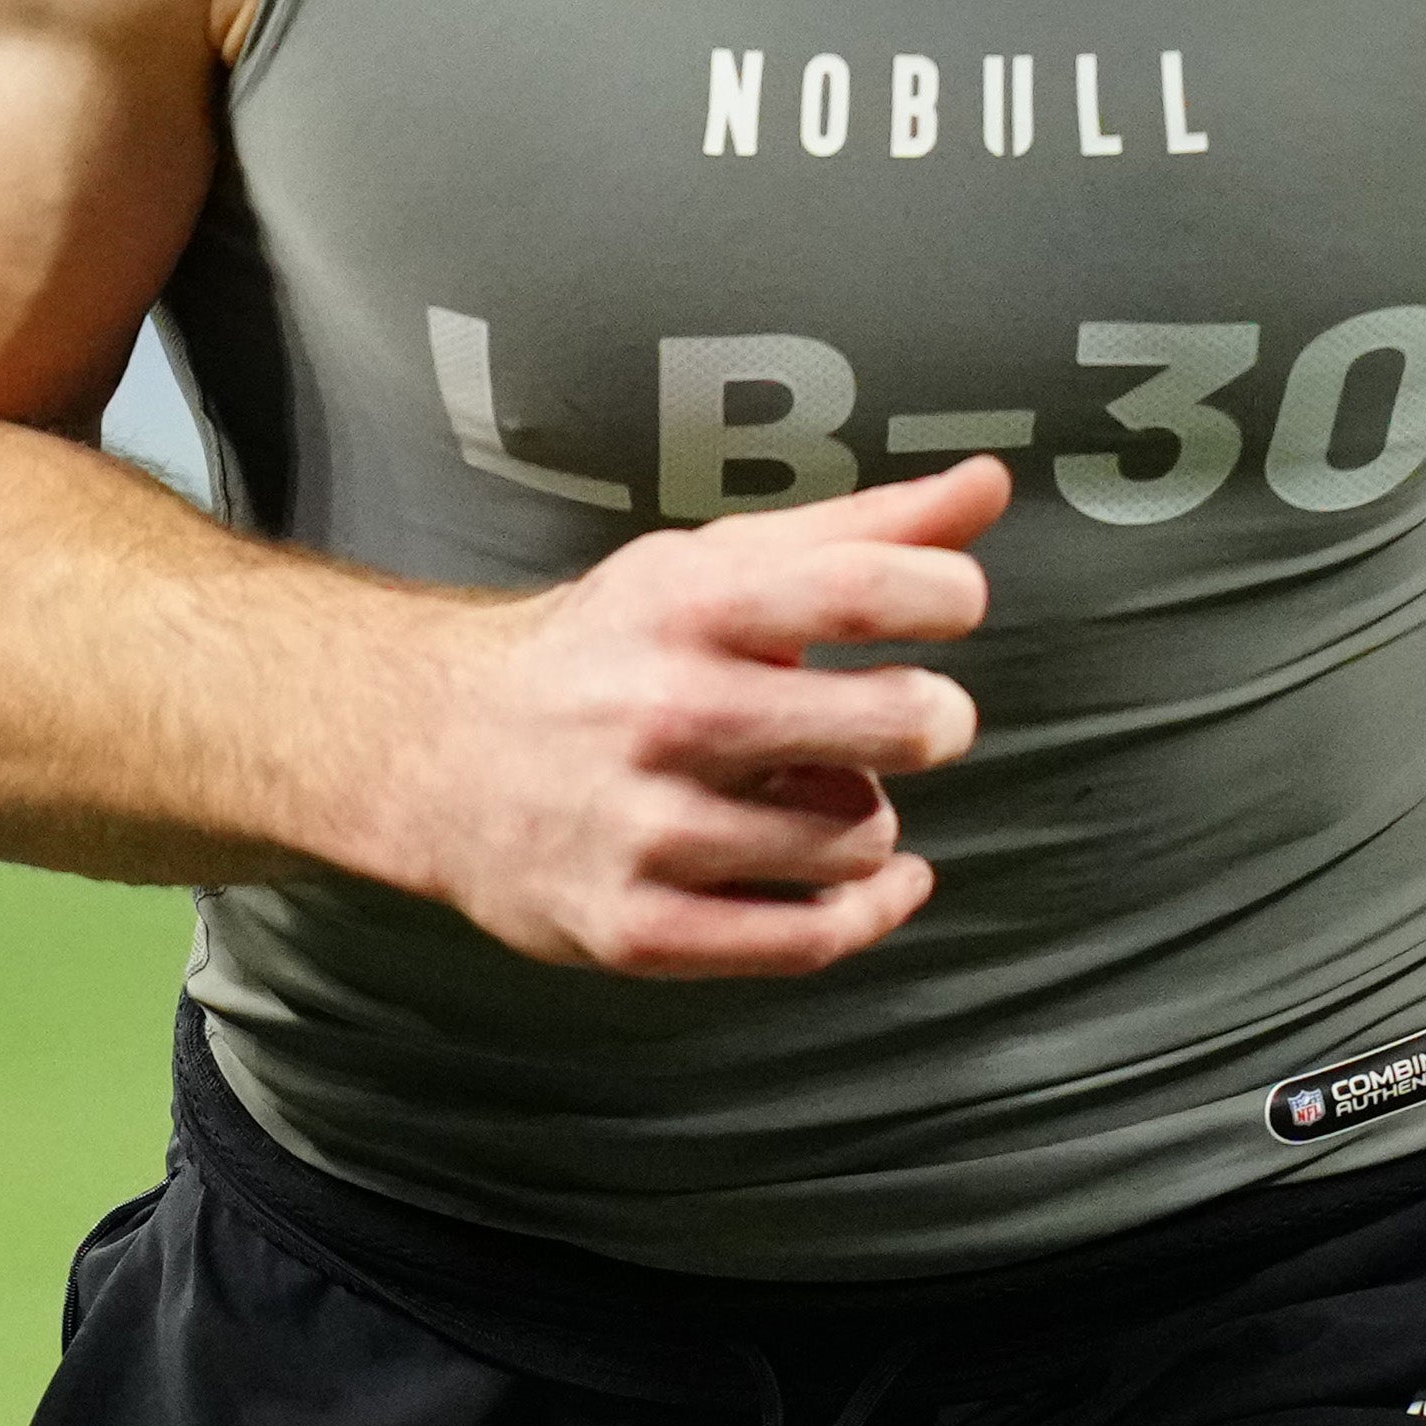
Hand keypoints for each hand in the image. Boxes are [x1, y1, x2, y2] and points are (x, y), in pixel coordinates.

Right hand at [382, 457, 1004, 978]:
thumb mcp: (711, 566)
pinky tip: (882, 884)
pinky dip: (868, 913)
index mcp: (685, 605)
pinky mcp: (634, 928)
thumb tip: (990, 483)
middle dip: (935, 721)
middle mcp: (665, 712)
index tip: (951, 610)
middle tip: (918, 719)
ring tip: (828, 793)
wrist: (434, 753)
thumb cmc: (606, 652)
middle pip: (893, 724)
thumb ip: (859, 531)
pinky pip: (803, 941)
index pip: (861, 588)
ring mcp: (647, 830)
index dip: (947, 596)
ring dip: (872, 819)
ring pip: (856, 839)